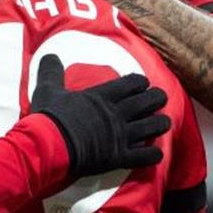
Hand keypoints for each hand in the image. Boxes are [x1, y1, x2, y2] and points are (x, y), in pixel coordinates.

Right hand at [30, 54, 170, 177]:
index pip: (130, 84)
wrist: (50, 147)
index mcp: (101, 96)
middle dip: (156, 98)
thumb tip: (50, 55)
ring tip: (165, 122)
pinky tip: (157, 154)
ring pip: (150, 127)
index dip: (140, 82)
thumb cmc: (49, 118)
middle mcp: (115, 114)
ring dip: (160, 123)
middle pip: (145, 102)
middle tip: (161, 97)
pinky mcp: (118, 157)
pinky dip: (153, 155)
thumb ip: (51, 72)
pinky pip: (144, 156)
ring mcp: (120, 136)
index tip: (143, 83)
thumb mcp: (48, 90)